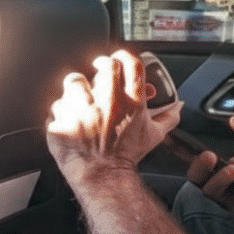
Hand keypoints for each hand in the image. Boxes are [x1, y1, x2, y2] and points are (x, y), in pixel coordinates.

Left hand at [47, 50, 180, 182]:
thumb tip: (177, 106)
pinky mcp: (62, 122)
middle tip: (99, 76)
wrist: (103, 177)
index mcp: (131, 102)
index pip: (130, 63)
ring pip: (75, 81)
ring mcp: (82, 111)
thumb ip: (167, 117)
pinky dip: (62, 112)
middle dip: (100, 67)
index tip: (118, 60)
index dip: (123, 56)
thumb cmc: (126, 157)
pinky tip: (70, 120)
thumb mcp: (153, 136)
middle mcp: (107, 102)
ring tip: (81, 101)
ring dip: (77, 89)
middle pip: (103, 65)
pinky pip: (57, 106)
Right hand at [186, 115, 233, 225]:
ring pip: (210, 191)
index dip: (190, 156)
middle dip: (199, 167)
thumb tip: (233, 119)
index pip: (200, 165)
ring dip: (219, 179)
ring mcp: (229, 199)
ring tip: (233, 168)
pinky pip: (227, 203)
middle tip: (209, 156)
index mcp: (223, 171)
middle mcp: (222, 186)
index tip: (184, 144)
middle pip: (198, 179)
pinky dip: (230, 191)